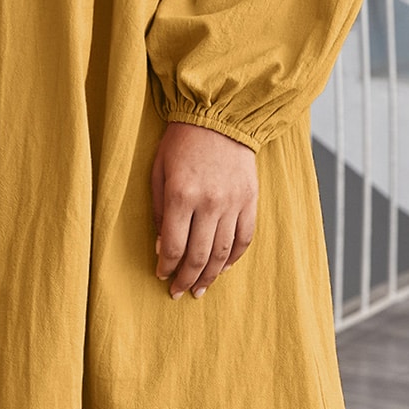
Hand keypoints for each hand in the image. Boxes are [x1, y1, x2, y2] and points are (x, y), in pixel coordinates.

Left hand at [151, 120, 256, 298]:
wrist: (219, 117)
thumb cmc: (182, 141)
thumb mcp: (159, 171)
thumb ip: (159, 210)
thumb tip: (163, 247)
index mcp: (181, 194)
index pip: (174, 246)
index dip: (166, 266)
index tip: (161, 275)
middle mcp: (209, 203)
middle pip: (198, 255)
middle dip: (187, 279)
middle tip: (179, 292)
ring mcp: (232, 203)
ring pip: (222, 253)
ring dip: (210, 275)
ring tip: (200, 288)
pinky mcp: (250, 200)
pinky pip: (244, 238)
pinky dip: (234, 258)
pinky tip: (223, 268)